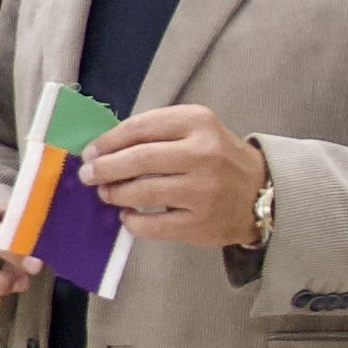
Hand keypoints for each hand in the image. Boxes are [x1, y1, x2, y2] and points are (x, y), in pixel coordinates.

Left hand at [86, 107, 268, 251]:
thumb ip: (155, 133)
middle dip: (104, 168)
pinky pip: (152, 225)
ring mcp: (202, 190)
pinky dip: (131, 221)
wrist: (259, 192)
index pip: (140, 128)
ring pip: (142, 192)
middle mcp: (203, 154)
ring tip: (106, 193)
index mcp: (198, 122)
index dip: (108, 141)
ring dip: (115, 194)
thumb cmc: (216, 157)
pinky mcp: (199, 223)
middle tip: (88, 175)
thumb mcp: (194, 130)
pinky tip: (127, 215)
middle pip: (138, 159)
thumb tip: (102, 148)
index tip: (90, 151)